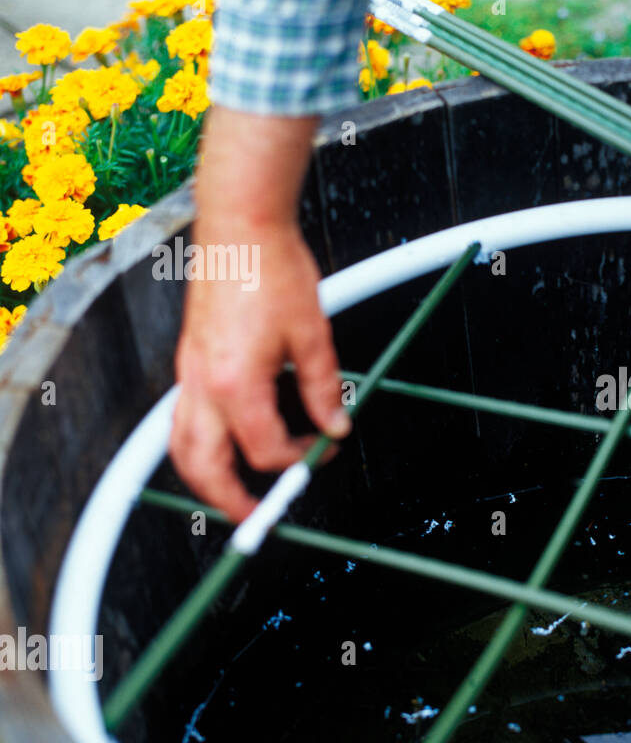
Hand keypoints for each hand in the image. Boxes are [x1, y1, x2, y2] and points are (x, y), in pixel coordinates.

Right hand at [169, 107, 349, 521]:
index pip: (265, 449)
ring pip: (181, 446)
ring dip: (206, 478)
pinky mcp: (188, 361)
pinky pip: (184, 418)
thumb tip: (336, 427)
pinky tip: (230, 442)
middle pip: (202, 467)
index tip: (324, 453)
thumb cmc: (274, 270)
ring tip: (237, 493)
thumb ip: (325, 389)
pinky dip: (201, 443)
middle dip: (228, 501)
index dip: (298, 461)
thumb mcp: (314, 335)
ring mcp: (188, 373)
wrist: (239, 224)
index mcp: (236, 383)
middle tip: (258, 518)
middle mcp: (202, 384)